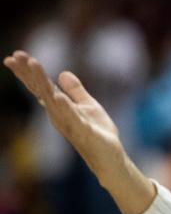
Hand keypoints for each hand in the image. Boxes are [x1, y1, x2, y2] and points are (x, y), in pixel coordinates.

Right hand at [3, 49, 155, 213]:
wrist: (111, 159)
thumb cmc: (98, 133)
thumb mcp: (89, 106)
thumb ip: (75, 91)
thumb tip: (62, 73)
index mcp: (60, 107)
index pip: (41, 86)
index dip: (28, 71)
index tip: (16, 55)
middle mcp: (59, 115)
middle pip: (41, 90)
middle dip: (29, 73)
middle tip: (16, 56)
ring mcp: (70, 124)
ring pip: (53, 101)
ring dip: (42, 82)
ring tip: (34, 64)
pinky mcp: (85, 133)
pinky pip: (73, 119)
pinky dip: (66, 108)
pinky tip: (58, 96)